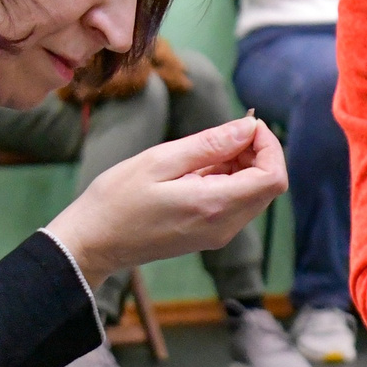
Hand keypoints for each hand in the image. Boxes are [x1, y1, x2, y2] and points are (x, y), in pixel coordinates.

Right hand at [45, 116, 287, 288]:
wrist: (94, 243)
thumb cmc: (117, 199)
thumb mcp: (160, 160)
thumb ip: (210, 144)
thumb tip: (248, 127)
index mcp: (214, 206)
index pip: (273, 178)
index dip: (269, 146)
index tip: (246, 124)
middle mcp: (224, 226)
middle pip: (268, 185)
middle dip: (256, 152)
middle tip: (222, 133)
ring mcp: (219, 234)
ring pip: (254, 193)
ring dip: (242, 165)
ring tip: (202, 152)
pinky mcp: (211, 235)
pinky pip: (236, 203)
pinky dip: (229, 179)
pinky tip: (198, 169)